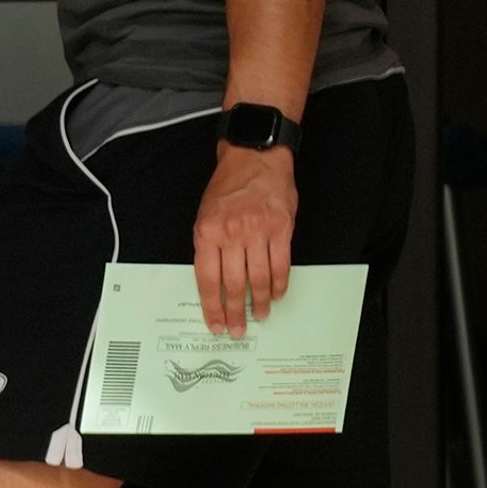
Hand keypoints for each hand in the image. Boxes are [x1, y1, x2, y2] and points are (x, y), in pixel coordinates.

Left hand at [193, 143, 296, 337]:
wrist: (255, 157)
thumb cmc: (227, 186)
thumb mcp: (205, 214)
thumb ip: (209, 246)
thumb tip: (213, 281)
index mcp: (206, 233)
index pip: (207, 280)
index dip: (211, 306)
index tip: (215, 324)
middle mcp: (231, 234)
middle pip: (233, 285)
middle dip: (235, 312)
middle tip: (238, 329)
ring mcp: (257, 232)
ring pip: (259, 279)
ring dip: (260, 302)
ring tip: (260, 315)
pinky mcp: (281, 228)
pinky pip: (281, 265)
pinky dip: (279, 284)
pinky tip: (277, 294)